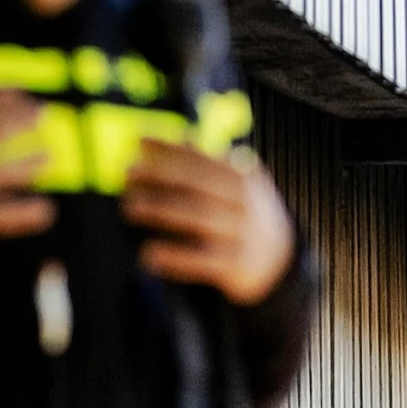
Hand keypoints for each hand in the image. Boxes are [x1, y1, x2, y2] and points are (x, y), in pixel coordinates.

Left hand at [122, 140, 296, 303]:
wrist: (279, 260)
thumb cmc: (242, 214)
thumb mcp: (238, 183)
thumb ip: (206, 164)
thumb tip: (162, 143)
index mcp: (241, 176)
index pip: (201, 156)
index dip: (169, 147)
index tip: (139, 141)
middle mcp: (242, 202)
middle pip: (196, 184)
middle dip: (159, 175)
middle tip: (127, 173)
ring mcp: (240, 234)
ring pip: (195, 217)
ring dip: (159, 210)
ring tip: (129, 207)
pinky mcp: (234, 266)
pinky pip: (200, 260)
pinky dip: (174, 257)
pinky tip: (149, 254)